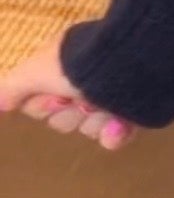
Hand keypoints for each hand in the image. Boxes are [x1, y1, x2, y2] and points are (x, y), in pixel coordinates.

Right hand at [0, 39, 134, 149]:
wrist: (137, 62)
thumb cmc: (81, 65)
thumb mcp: (38, 71)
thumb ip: (13, 87)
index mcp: (62, 68)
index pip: (39, 105)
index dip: (44, 105)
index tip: (55, 96)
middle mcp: (85, 81)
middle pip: (64, 120)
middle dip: (71, 114)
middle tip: (82, 99)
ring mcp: (112, 96)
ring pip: (90, 128)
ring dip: (96, 120)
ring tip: (107, 105)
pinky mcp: (136, 110)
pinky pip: (116, 135)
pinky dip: (116, 132)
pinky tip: (120, 124)